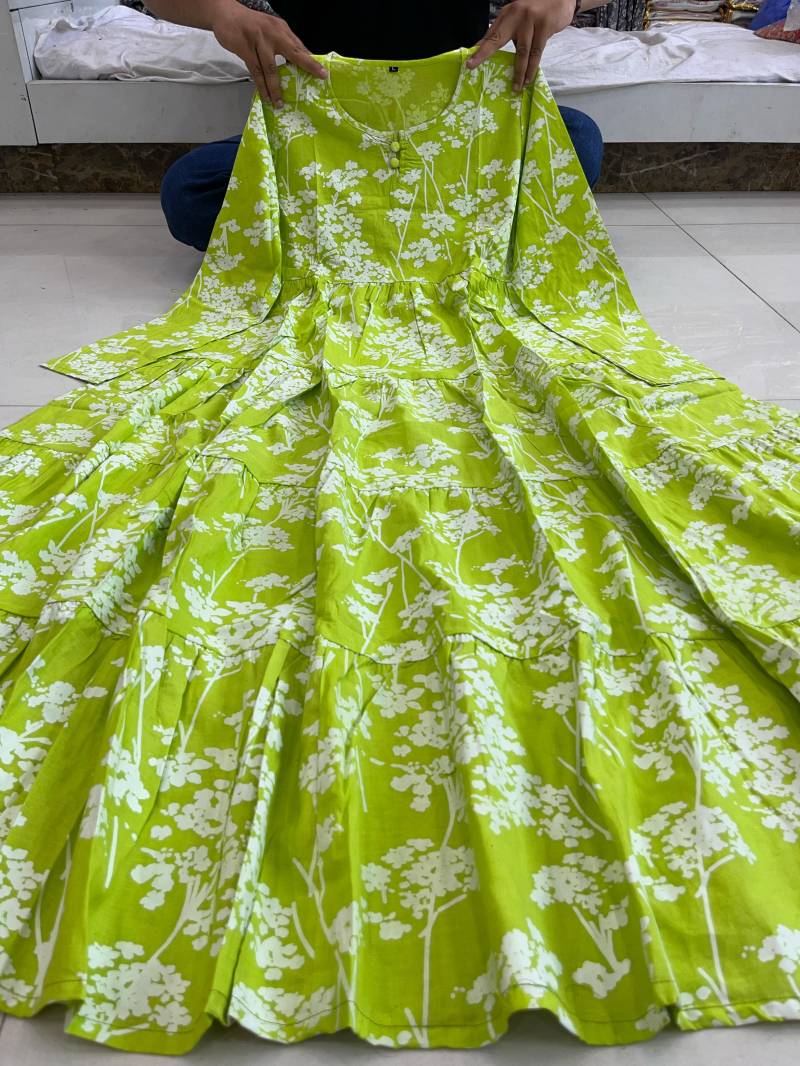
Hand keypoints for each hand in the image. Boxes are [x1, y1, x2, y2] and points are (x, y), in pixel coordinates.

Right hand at [210, 0, 327, 107]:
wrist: (225, 13)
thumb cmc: (250, 25)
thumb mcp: (270, 29)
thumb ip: (282, 43)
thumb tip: (297, 61)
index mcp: (281, 29)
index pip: (299, 46)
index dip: (311, 60)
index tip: (322, 73)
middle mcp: (273, 33)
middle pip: (293, 52)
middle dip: (308, 65)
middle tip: (319, 78)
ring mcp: (259, 40)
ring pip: (271, 69)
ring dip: (276, 88)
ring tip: (279, 103)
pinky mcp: (245, 48)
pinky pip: (255, 72)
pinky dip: (261, 86)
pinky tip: (265, 96)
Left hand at [467, 0, 575, 91]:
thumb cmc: (538, 12)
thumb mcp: (519, 18)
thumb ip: (506, 32)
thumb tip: (488, 51)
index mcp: (507, 15)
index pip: (491, 34)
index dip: (479, 49)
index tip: (469, 63)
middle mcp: (516, 16)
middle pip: (497, 39)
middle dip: (484, 54)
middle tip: (472, 67)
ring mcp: (531, 20)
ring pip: (522, 52)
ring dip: (519, 73)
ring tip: (516, 87)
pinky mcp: (544, 26)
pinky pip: (536, 52)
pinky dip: (532, 68)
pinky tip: (528, 79)